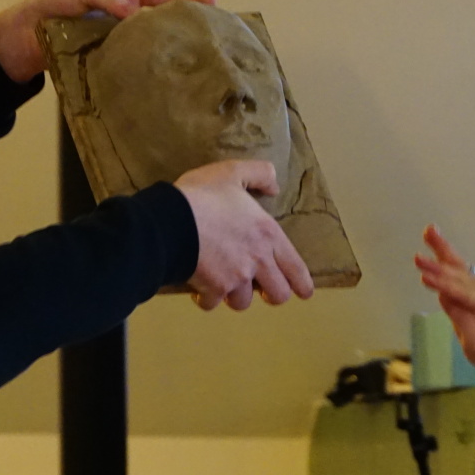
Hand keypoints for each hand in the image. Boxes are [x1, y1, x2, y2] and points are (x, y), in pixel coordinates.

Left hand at [0, 0, 214, 82]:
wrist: (14, 48)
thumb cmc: (43, 10)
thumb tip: (132, 10)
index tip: (211, 2)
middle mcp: (124, 23)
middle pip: (162, 24)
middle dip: (187, 30)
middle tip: (214, 40)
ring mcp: (117, 49)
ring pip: (150, 51)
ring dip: (170, 58)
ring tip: (197, 65)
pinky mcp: (108, 73)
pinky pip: (133, 73)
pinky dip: (148, 79)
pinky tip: (163, 87)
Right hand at [174, 161, 313, 310]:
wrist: (171, 221)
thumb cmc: (204, 195)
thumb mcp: (233, 172)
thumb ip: (259, 174)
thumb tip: (274, 187)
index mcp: (268, 235)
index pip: (295, 268)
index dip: (302, 284)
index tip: (304, 293)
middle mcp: (257, 261)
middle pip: (278, 294)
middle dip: (271, 295)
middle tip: (261, 290)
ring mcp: (235, 278)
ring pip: (243, 302)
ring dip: (235, 296)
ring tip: (225, 285)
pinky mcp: (212, 289)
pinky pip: (212, 303)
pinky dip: (207, 299)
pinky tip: (200, 289)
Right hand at [413, 225, 474, 375]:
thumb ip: (464, 322)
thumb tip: (446, 298)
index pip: (464, 295)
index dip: (444, 286)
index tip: (425, 278)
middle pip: (459, 277)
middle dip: (438, 268)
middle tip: (418, 259)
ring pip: (457, 265)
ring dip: (441, 249)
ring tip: (429, 231)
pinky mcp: (470, 283)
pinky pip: (455, 266)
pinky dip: (444, 251)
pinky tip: (432, 236)